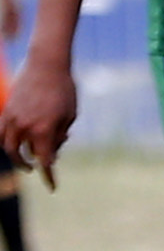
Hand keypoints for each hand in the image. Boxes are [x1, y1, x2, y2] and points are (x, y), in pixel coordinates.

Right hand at [0, 51, 75, 185]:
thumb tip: (50, 153)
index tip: (52, 187)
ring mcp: (11, 118)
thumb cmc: (64, 89)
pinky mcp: (6, 109)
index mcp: (44, 130)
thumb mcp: (70, 115)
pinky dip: (8, 140)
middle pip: (20, 156)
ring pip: (7, 145)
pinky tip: (18, 140)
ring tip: (25, 156)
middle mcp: (24, 127)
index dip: (48, 176)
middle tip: (36, 169)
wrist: (46, 63)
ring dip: (15, 154)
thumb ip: (59, 136)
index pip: (44, 161)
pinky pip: (2, 131)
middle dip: (28, 165)